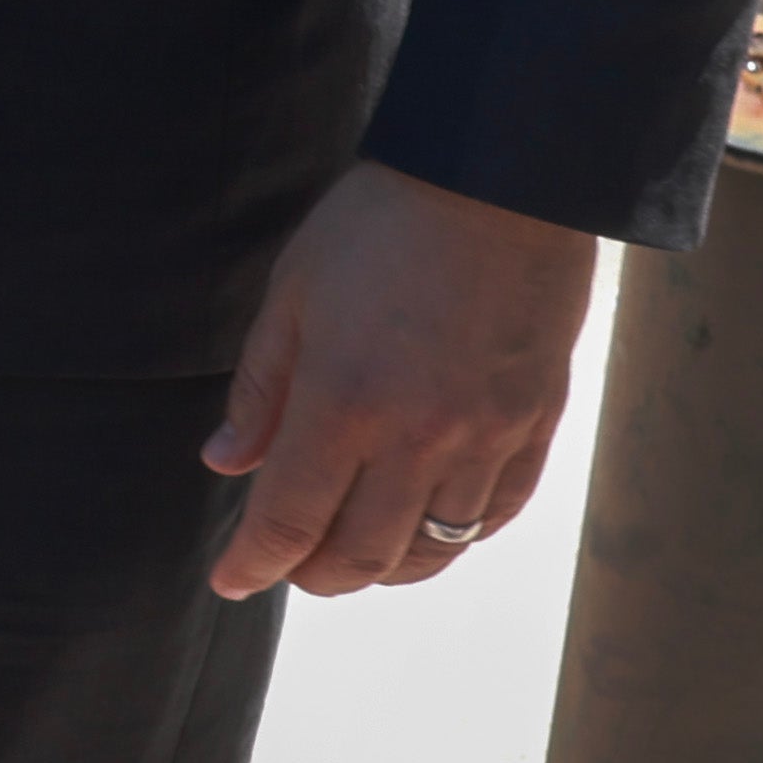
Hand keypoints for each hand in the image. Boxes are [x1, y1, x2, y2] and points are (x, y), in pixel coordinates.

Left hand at [202, 160, 596, 600]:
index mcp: (344, 404)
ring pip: (432, 548)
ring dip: (385, 566)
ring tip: (354, 552)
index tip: (229, 580)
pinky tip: (429, 526)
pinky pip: (495, 514)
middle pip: (361, 556)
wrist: (499, 182)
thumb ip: (261, 391)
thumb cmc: (380, 225)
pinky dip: (457, 537)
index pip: (289, 521)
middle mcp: (418, 439)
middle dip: (314, 575)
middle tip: (289, 563)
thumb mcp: (294, 295)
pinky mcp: (535, 425)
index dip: (253, 562)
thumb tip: (227, 464)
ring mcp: (485, 438)